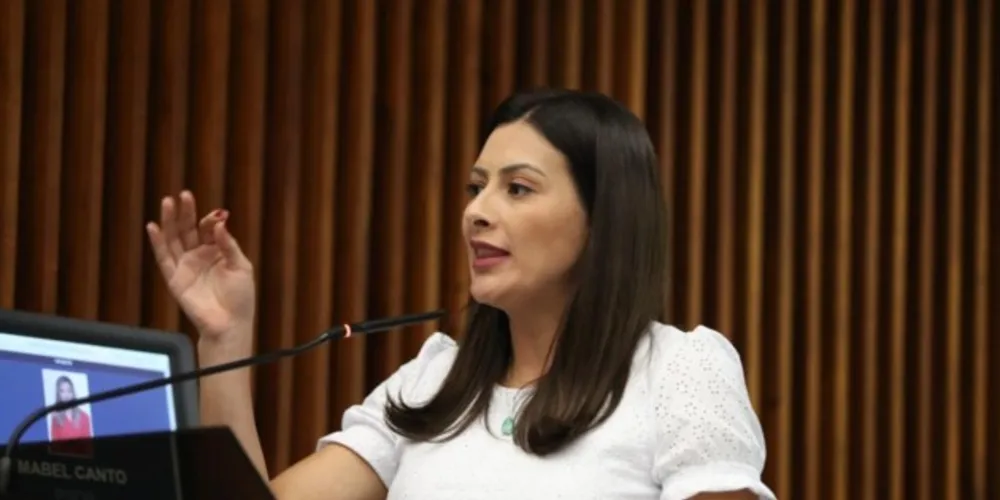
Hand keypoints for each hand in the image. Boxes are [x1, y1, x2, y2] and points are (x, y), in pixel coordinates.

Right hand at [146, 191, 255, 340]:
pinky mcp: (175, 278)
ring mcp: (185, 266)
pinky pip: (164, 258)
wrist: (230, 324)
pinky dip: (157, 242)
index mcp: (217, 251)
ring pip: (174, 239)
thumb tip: (220, 222)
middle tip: (182, 195)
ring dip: (169, 222)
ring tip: (166, 203)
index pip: (208, 229)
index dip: (209, 220)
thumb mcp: (241, 266)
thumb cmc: (240, 297)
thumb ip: (228, 244)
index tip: (214, 214)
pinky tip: (153, 227)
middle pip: (188, 230)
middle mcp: (199, 256)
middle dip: (185, 213)